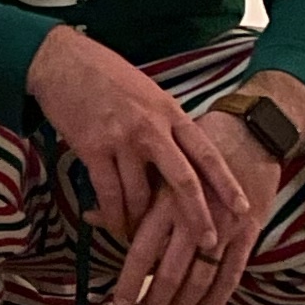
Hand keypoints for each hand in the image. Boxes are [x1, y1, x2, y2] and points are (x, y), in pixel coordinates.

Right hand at [24, 27, 253, 304]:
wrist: (61, 60)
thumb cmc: (104, 74)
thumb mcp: (147, 92)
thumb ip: (164, 123)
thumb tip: (179, 155)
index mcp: (169, 112)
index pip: (207, 154)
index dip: (227, 184)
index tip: (243, 209)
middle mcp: (151, 128)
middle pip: (183, 181)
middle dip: (197, 216)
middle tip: (208, 243)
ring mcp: (121, 139)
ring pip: (141, 195)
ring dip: (142, 223)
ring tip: (143, 240)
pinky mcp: (93, 148)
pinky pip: (109, 193)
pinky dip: (113, 215)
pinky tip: (114, 225)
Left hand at [122, 115, 283, 304]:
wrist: (249, 130)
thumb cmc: (191, 147)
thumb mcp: (156, 167)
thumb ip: (128, 197)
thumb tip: (89, 216)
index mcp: (166, 201)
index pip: (143, 251)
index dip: (130, 282)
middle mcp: (195, 217)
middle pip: (172, 271)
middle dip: (155, 301)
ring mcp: (225, 227)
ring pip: (202, 277)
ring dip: (184, 304)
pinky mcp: (249, 232)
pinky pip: (233, 273)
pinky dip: (218, 298)